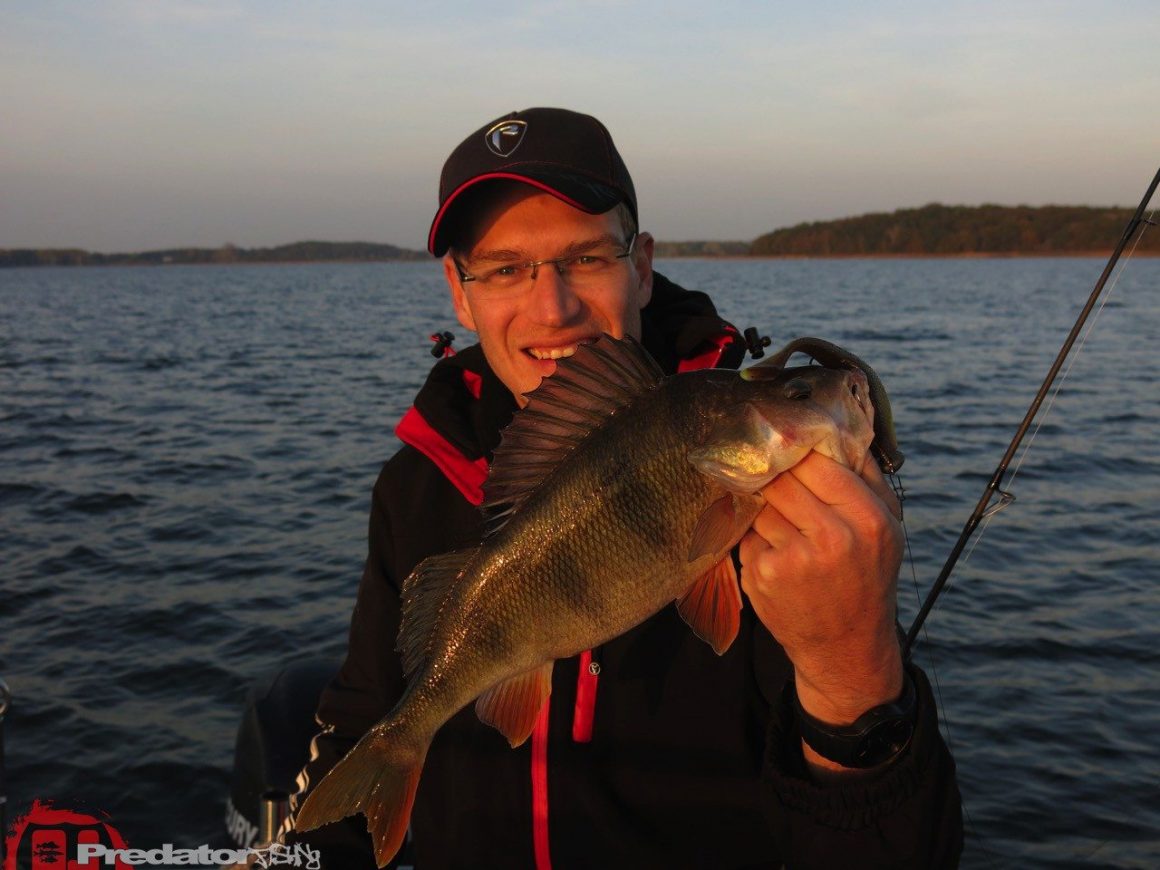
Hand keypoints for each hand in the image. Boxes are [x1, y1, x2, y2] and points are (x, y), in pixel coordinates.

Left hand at [738, 451, 904, 753]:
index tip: (785, 445)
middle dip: (774, 476)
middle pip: (782, 478)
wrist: (846, 646)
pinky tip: (776, 553)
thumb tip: (838, 425)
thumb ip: (866, 476)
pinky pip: (749, 534)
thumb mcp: (887, 527)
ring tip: (784, 524)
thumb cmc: (867, 577)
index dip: (797, 452)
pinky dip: (756, 537)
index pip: (817, 461)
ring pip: (761, 504)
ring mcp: (794, 558)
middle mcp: (833, 538)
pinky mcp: (764, 575)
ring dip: (764, 507)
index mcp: (868, 518)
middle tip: (769, 473)